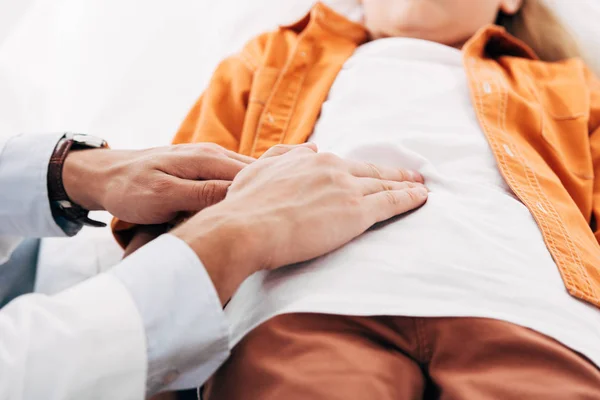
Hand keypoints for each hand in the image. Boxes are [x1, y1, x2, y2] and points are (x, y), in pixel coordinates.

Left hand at [62, 143, 253, 223]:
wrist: (105, 175)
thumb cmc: (130, 189)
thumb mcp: (164, 196)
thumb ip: (201, 194)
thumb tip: (238, 195)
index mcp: (208, 158)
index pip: (251, 175)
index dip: (263, 197)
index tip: (267, 222)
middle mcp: (214, 154)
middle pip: (254, 173)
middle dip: (263, 195)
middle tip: (268, 224)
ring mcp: (209, 159)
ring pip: (244, 177)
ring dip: (252, 195)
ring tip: (259, 220)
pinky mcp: (203, 168)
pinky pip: (231, 180)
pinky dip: (238, 194)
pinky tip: (239, 212)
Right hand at [172, 144, 426, 303]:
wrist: (246, 228)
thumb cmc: (246, 205)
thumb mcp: (260, 170)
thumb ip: (285, 156)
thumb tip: (311, 148)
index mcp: (311, 161)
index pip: (346, 165)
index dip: (365, 170)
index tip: (376, 171)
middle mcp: (333, 169)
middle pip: (371, 172)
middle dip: (394, 173)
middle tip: (413, 175)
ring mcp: (347, 190)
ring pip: (384, 185)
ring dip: (405, 186)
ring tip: (421, 188)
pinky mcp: (356, 213)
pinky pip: (390, 203)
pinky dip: (409, 199)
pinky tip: (421, 198)